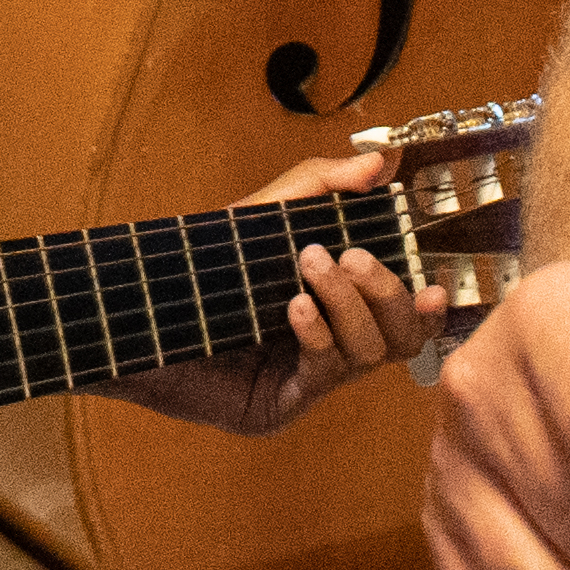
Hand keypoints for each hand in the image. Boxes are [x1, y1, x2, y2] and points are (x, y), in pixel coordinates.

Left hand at [103, 148, 433, 436]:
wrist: (134, 310)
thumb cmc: (198, 266)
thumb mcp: (261, 215)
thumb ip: (319, 185)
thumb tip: (378, 163)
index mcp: (339, 309)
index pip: (406, 317)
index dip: (430, 307)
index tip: (435, 284)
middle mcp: (332, 347)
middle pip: (401, 340)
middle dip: (386, 295)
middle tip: (351, 257)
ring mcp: (306, 381)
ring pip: (369, 356)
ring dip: (349, 307)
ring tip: (311, 268)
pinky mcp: (278, 406)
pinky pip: (323, 375)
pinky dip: (318, 333)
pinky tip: (294, 308)